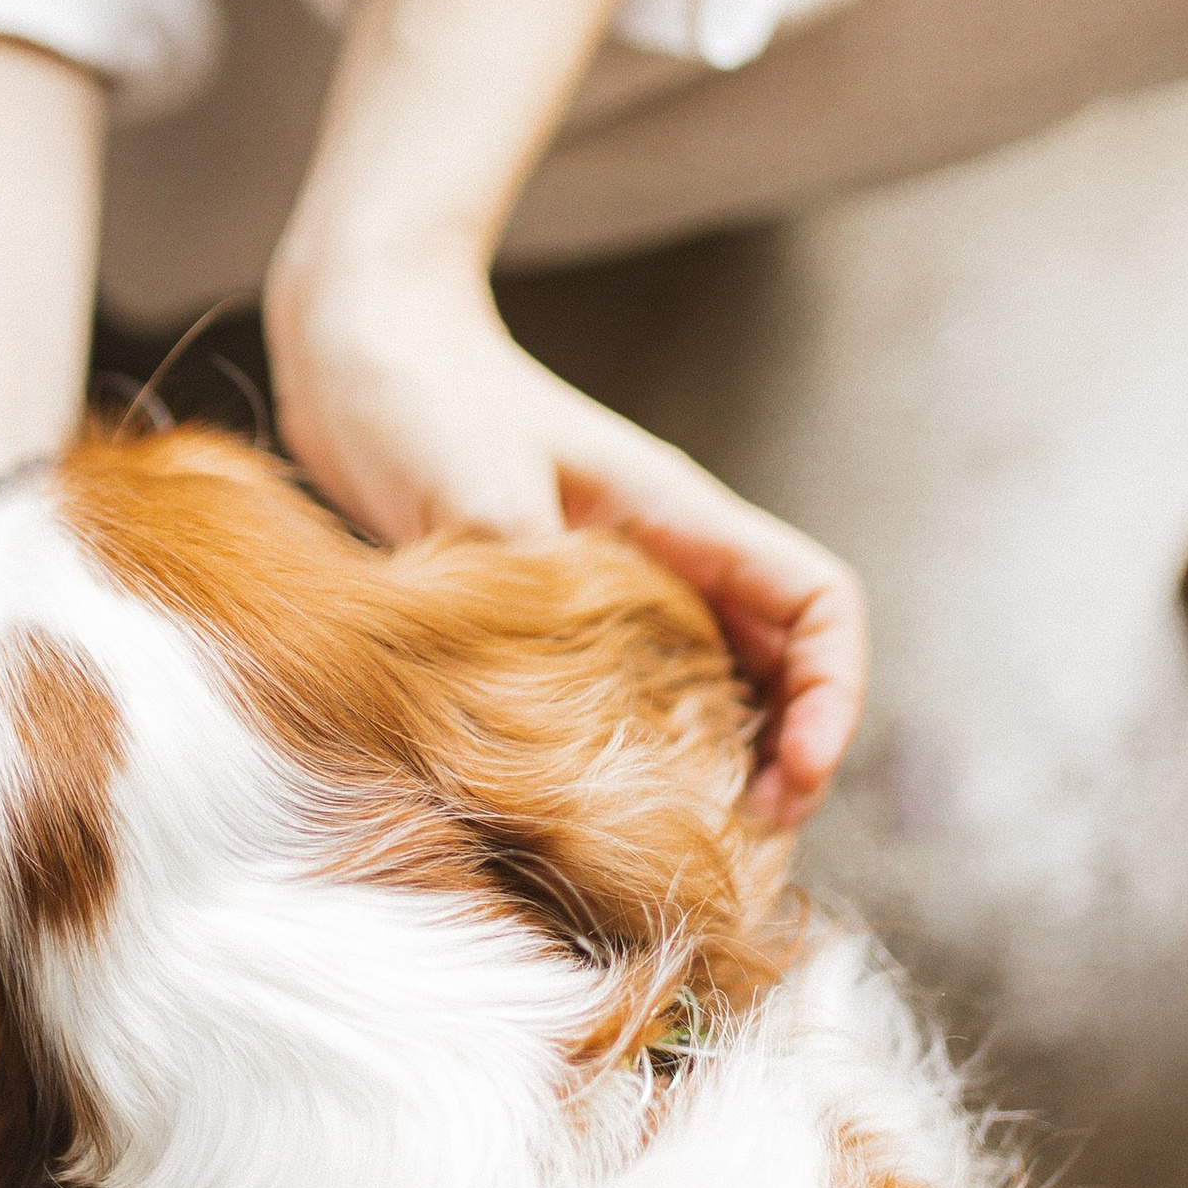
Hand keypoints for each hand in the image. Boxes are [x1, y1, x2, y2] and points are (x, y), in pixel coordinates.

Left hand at [267, 246, 865, 828]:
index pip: (818, 604)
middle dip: (781, 759)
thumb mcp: (479, 497)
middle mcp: (665, 554)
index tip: (793, 779)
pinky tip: (595, 801)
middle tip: (738, 845)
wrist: (355, 341)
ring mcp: (613, 582)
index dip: (832, 697)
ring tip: (681, 842)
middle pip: (779, 666)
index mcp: (679, 516)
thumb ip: (533, 595)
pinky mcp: (549, 610)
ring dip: (714, 764)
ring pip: (709, 687)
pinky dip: (637, 751)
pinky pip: (628, 691)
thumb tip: (571, 711)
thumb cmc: (421, 393)